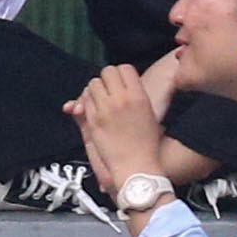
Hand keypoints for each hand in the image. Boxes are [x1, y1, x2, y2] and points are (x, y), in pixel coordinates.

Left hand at [70, 61, 189, 201]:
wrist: (137, 167)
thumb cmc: (147, 145)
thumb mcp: (151, 116)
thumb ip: (135, 97)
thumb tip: (125, 84)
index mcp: (139, 97)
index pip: (125, 68)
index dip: (121, 74)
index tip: (121, 81)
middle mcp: (121, 100)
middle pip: (107, 72)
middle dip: (107, 79)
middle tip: (110, 90)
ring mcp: (105, 109)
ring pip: (92, 84)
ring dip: (96, 89)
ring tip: (102, 100)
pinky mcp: (93, 120)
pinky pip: (85, 101)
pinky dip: (87, 102)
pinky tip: (95, 111)